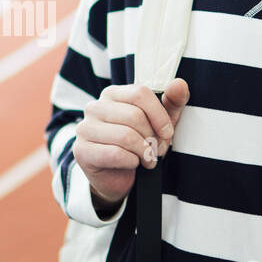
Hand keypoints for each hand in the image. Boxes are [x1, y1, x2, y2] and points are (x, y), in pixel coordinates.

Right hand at [72, 78, 189, 216]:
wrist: (117, 177)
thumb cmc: (138, 145)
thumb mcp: (160, 123)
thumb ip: (172, 102)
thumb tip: (179, 84)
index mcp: (112, 94)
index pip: (140, 93)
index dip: (159, 115)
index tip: (167, 133)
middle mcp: (95, 107)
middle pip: (134, 116)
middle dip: (153, 137)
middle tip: (156, 150)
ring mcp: (85, 128)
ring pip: (126, 136)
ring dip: (144, 152)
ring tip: (147, 159)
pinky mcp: (82, 151)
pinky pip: (115, 154)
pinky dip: (132, 162)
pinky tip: (132, 163)